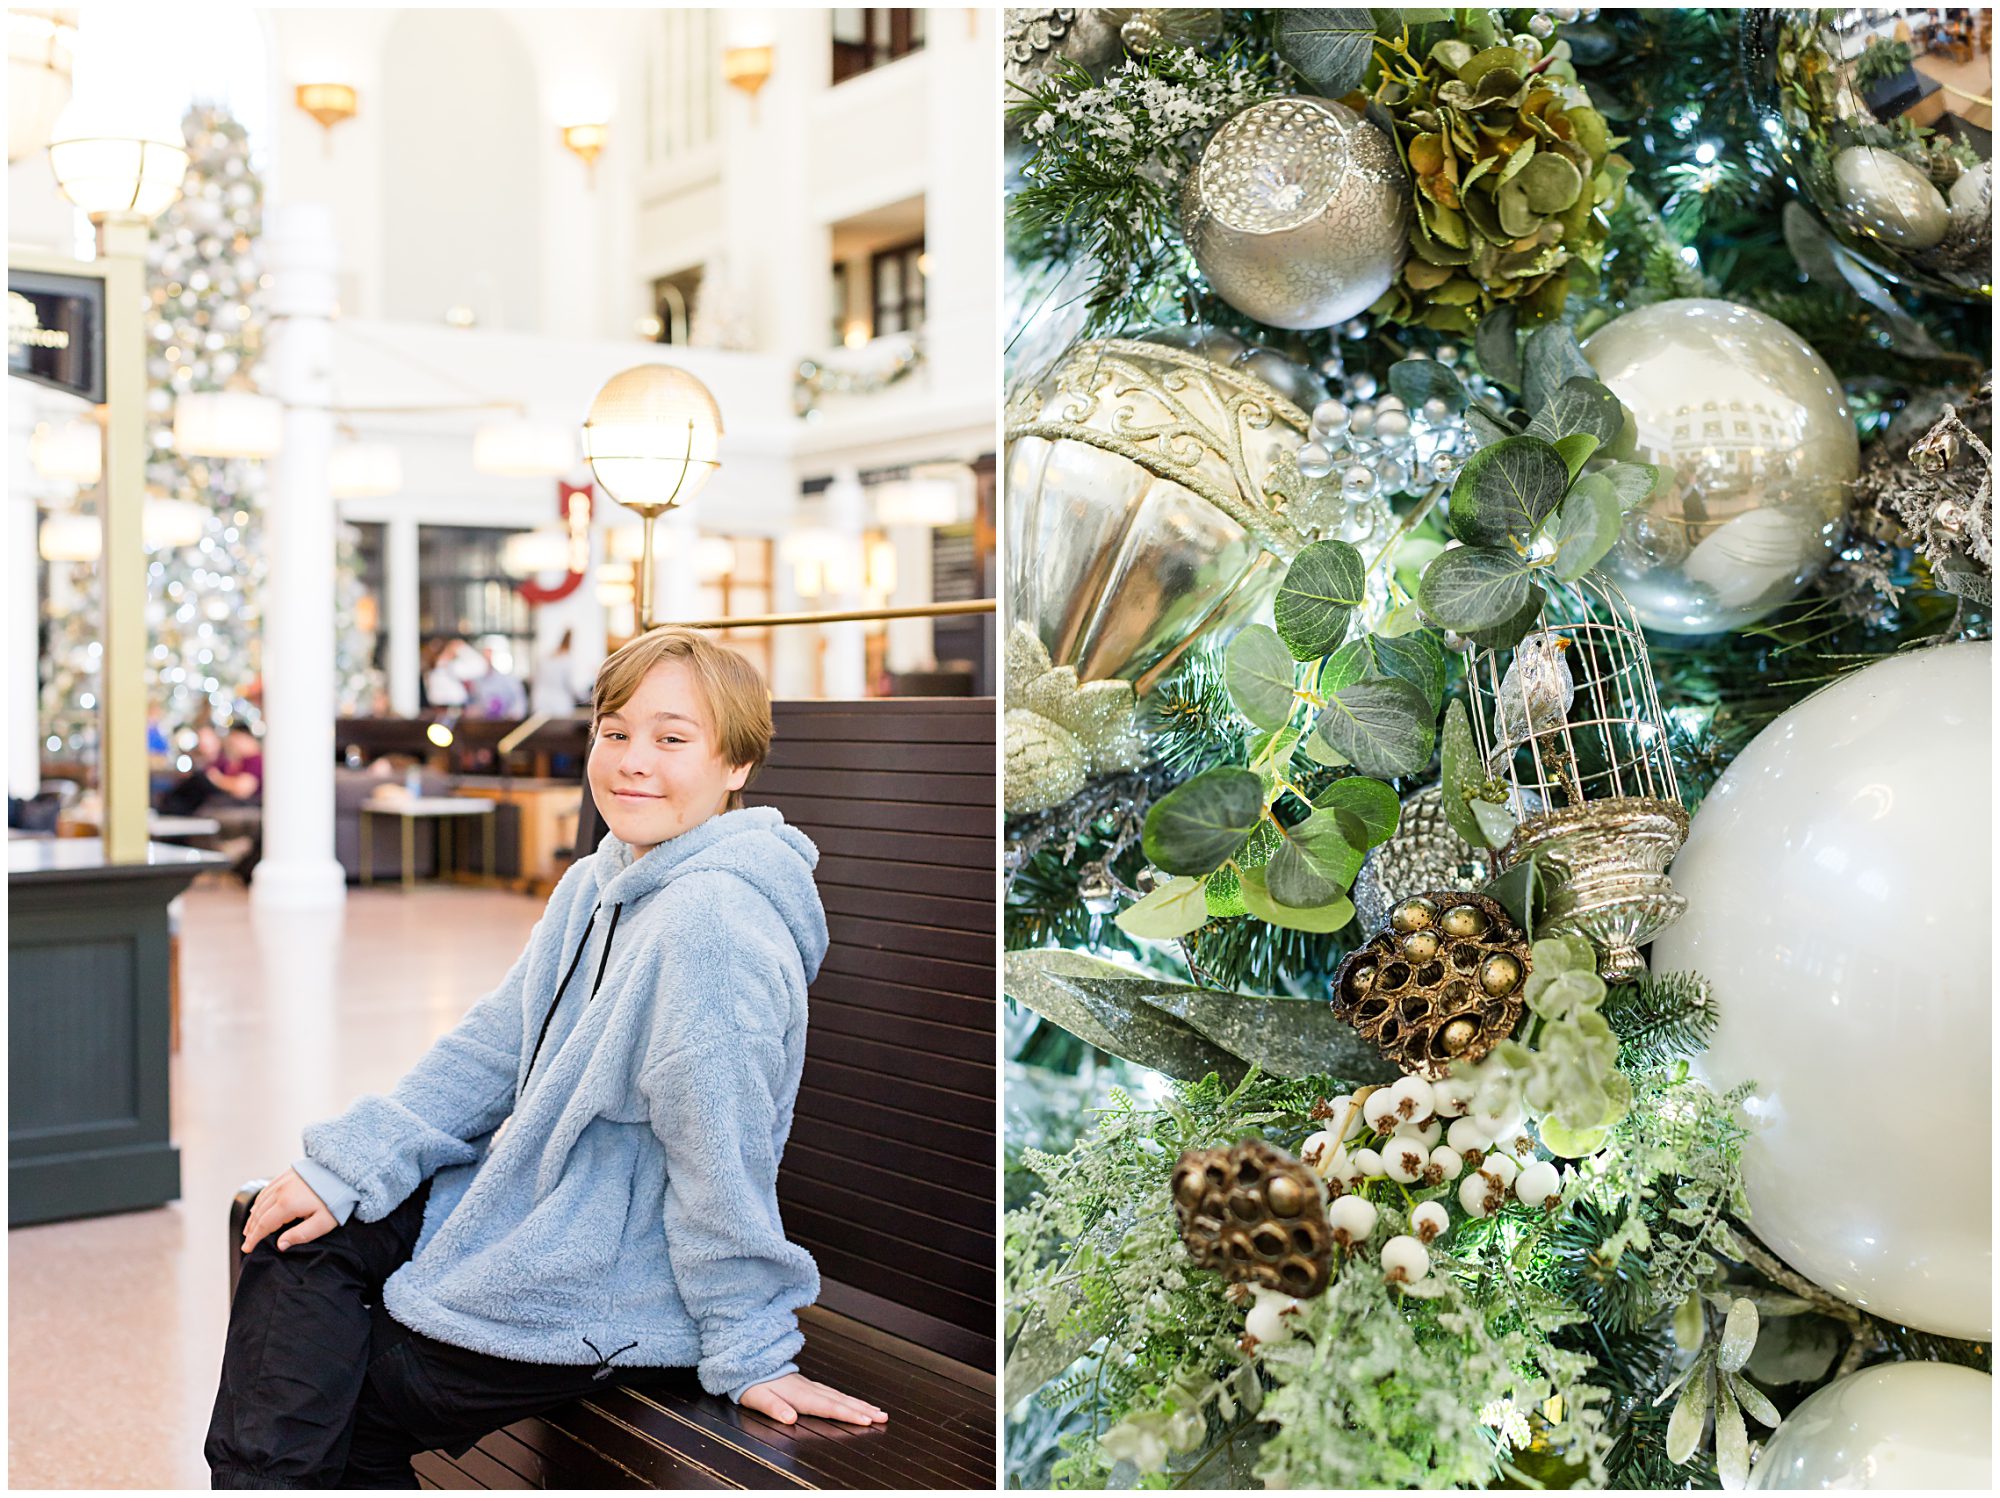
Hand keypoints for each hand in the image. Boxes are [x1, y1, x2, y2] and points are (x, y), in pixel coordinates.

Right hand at [240, 1168, 335, 1253]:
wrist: (345, 1170)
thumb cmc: (338, 1197)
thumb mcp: (323, 1222)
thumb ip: (301, 1235)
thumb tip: (281, 1245)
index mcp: (287, 1204)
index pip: (264, 1225)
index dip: (254, 1239)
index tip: (248, 1249)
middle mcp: (281, 1191)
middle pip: (259, 1214)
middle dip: (251, 1230)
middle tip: (247, 1242)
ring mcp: (283, 1180)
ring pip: (260, 1201)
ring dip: (253, 1216)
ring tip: (249, 1229)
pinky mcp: (287, 1174)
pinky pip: (266, 1189)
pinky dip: (259, 1201)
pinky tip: (258, 1207)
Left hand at [738, 1372, 886, 1426]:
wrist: (749, 1364)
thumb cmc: (753, 1384)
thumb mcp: (759, 1399)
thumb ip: (775, 1408)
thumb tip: (790, 1418)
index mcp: (800, 1395)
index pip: (829, 1407)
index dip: (848, 1415)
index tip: (867, 1420)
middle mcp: (810, 1389)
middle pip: (841, 1401)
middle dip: (863, 1410)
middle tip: (883, 1416)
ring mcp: (811, 1386)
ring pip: (840, 1396)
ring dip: (860, 1404)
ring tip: (877, 1411)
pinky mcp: (809, 1386)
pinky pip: (834, 1393)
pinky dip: (848, 1399)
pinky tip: (854, 1402)